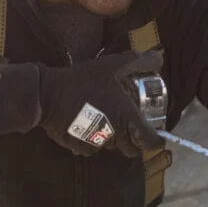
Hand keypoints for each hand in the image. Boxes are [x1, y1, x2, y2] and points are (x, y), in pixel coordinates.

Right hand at [38, 50, 164, 156]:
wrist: (48, 95)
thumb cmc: (84, 80)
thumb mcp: (113, 65)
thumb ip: (139, 62)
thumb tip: (159, 58)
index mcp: (126, 118)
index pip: (150, 141)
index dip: (156, 138)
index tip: (156, 132)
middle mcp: (114, 136)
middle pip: (133, 148)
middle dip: (135, 139)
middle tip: (130, 123)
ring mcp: (96, 144)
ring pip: (113, 146)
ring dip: (114, 136)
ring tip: (107, 117)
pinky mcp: (80, 148)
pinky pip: (94, 147)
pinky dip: (94, 138)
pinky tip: (88, 122)